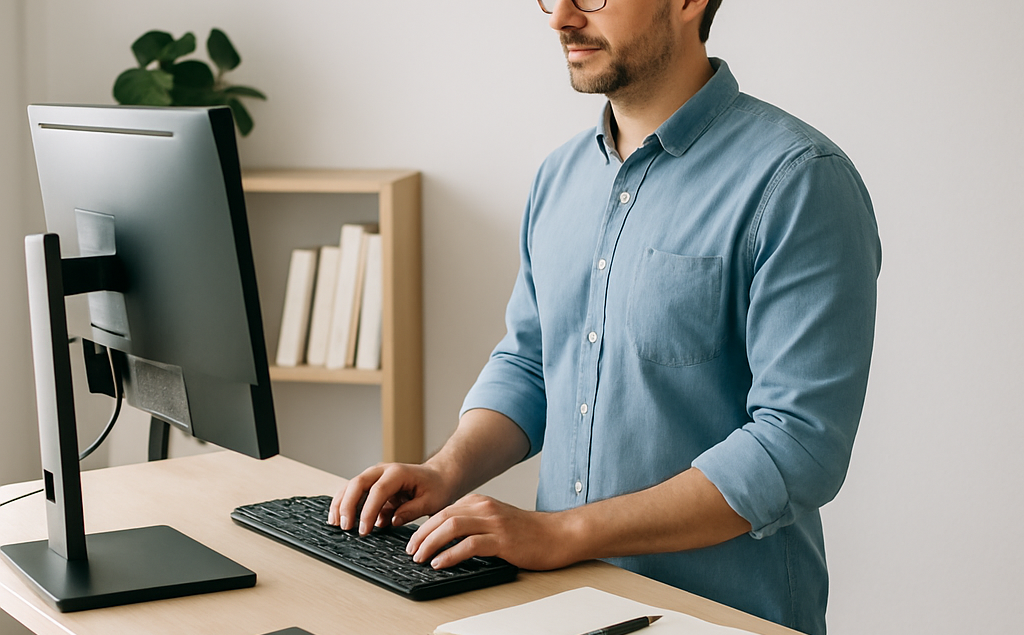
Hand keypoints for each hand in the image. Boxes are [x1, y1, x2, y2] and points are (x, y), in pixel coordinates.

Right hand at [329, 462, 457, 534]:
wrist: (439, 476)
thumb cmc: (437, 487)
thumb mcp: (431, 501)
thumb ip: (412, 510)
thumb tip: (391, 521)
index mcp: (398, 473)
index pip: (378, 490)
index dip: (368, 510)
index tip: (364, 529)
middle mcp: (383, 470)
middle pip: (358, 484)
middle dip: (348, 505)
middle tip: (345, 527)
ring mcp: (376, 476)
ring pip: (351, 486)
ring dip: (341, 503)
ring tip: (335, 523)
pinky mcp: (372, 484)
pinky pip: (354, 492)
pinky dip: (345, 504)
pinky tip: (340, 519)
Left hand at [406, 494, 576, 571]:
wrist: (558, 534)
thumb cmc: (529, 533)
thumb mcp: (497, 520)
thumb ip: (475, 522)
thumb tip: (446, 536)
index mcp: (481, 502)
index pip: (443, 511)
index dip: (424, 527)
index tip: (413, 541)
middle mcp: (485, 508)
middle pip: (443, 517)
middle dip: (421, 535)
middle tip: (411, 551)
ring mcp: (494, 523)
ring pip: (452, 527)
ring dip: (431, 543)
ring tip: (420, 557)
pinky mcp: (502, 540)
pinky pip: (469, 545)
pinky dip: (450, 555)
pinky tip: (440, 563)